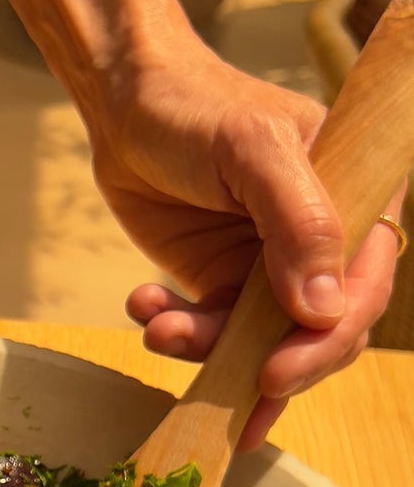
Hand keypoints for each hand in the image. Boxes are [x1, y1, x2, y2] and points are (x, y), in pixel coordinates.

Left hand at [88, 38, 404, 446]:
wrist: (123, 102)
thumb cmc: (196, 106)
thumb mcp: (252, 150)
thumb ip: (298, 221)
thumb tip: (323, 310)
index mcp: (357, 199)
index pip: (364, 287)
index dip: (327, 340)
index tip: (275, 374)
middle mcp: (325, 241)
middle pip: (320, 331)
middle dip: (268, 364)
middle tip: (221, 385)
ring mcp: (272, 269)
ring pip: (259, 343)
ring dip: (207, 349)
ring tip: (157, 329)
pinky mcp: (222, 285)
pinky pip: (211, 333)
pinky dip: (178, 333)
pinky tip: (143, 306)